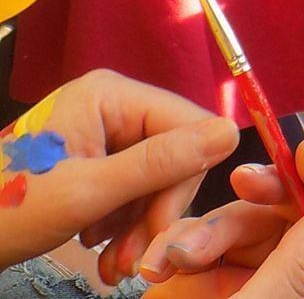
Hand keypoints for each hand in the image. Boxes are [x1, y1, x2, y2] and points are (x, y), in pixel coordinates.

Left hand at [0, 70, 239, 276]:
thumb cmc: (7, 210)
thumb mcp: (88, 192)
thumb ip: (160, 163)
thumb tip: (229, 133)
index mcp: (111, 94)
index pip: (188, 125)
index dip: (184, 179)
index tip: (163, 229)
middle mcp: (112, 105)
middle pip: (174, 155)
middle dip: (156, 211)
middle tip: (135, 259)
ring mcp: (103, 132)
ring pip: (156, 178)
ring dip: (140, 225)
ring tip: (113, 262)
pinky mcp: (96, 159)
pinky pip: (134, 187)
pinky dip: (124, 224)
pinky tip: (102, 247)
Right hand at [140, 138, 303, 298]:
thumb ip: (301, 264)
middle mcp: (292, 290)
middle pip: (291, 217)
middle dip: (258, 202)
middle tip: (239, 181)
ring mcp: (247, 288)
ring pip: (243, 225)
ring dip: (206, 229)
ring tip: (172, 257)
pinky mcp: (204, 290)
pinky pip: (202, 245)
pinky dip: (178, 244)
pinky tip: (155, 264)